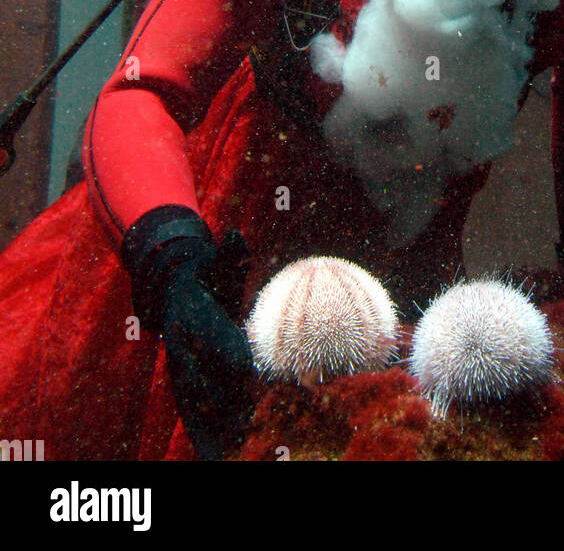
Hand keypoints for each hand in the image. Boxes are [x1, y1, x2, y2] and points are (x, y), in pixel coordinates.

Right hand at [160, 249, 255, 460]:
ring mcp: (180, 375)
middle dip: (231, 404)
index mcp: (193, 320)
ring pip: (197, 410)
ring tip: (235, 456)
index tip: (255, 372)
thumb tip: (236, 236)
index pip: (215, 340)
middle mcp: (183, 352)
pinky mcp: (183, 390)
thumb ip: (230, 252)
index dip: (234, 355)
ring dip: (216, 434)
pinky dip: (205, 444)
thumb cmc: (207, 274)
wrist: (170, 292)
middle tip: (257, 422)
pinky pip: (193, 421)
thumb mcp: (218, 260)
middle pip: (207, 383)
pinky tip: (223, 464)